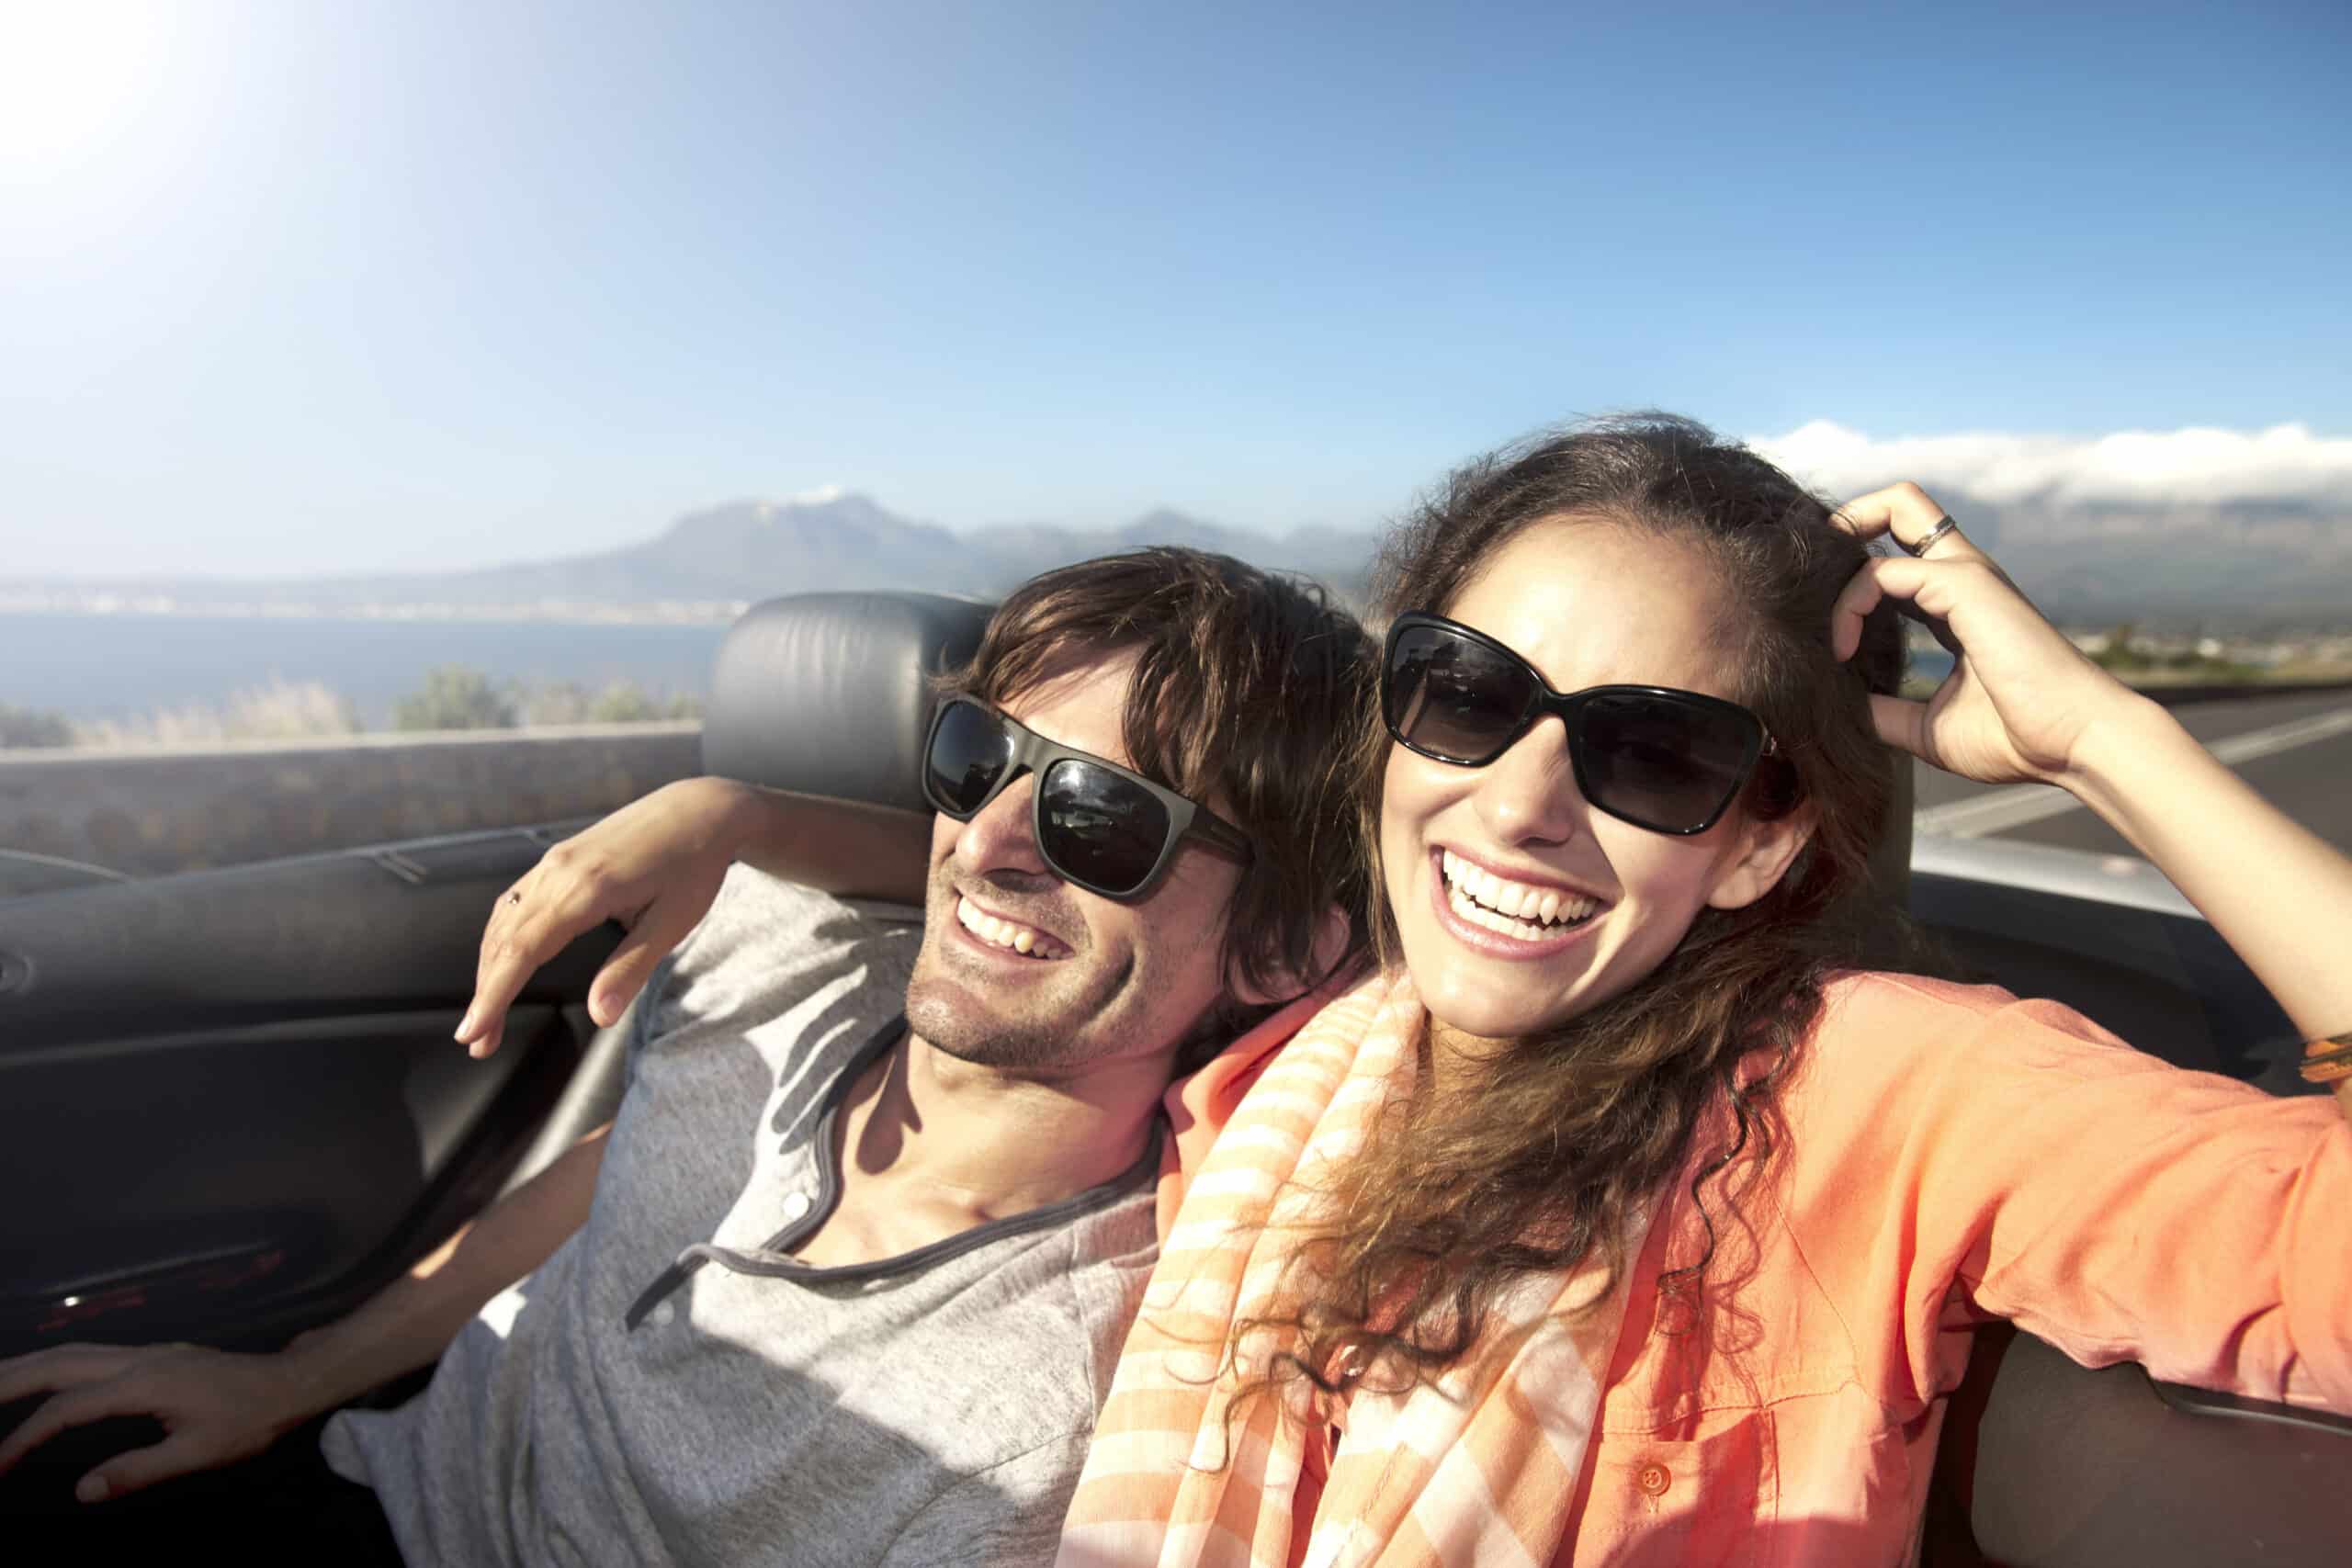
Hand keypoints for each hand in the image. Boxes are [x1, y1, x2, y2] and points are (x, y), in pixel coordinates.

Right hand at [0, 1342, 316, 1501]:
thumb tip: (83, 1490)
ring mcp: (146, 1353)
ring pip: (72, 1352)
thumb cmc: (250, 1419)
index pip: (68, 1408)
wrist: (290, 1381)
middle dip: (8, 1380)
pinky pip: (90, 1354)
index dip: (26, 1436)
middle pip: (58, 1362)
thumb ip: (139, 1470)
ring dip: (26, 1366)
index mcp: (143, 1383)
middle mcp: (138, 1359)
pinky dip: (54, 1364)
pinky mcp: (154, 1356)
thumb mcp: (200, 1453)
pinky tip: (42, 1377)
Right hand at [457, 776, 758, 1055]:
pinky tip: (502, 961)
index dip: (494, 996)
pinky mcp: (559, 858)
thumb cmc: (694, 865)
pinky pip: (516, 900)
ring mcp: (556, 861)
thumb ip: (631, 969)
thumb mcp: (674, 923)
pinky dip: (501, 937)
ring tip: (487, 1013)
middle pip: (505, 940)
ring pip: (504, 919)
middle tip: (477, 1043)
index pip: (524, 951)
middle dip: (486, 994)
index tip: (474, 1033)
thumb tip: (601, 1018)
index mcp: (587, 889)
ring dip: (489, 968)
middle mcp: (560, 871)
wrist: (700, 809)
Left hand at [1827, 482, 2144, 789]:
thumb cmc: (2017, 738)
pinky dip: (1851, 604)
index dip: (1850, 575)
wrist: (2074, 746)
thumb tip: (1840, 710)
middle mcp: (1962, 577)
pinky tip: (1842, 650)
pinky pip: (1885, 571)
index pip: (1896, 558)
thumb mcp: (1928, 727)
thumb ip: (1885, 712)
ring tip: (1827, 636)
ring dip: (1842, 560)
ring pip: (1896, 508)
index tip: (1823, 632)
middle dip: (1849, 517)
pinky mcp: (1967, 585)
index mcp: (1956, 603)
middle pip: (1903, 502)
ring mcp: (1967, 574)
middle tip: (1813, 573)